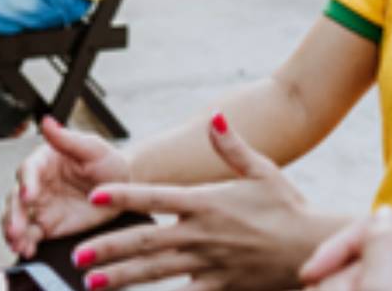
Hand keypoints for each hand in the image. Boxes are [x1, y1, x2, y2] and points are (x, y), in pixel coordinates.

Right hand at [4, 117, 133, 258]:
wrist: (124, 189)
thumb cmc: (108, 163)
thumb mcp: (92, 148)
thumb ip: (67, 139)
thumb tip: (47, 121)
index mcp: (45, 161)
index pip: (28, 170)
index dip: (26, 183)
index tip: (28, 195)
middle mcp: (38, 184)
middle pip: (15, 198)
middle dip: (13, 215)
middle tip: (15, 229)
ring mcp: (41, 207)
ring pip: (17, 218)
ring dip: (13, 232)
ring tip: (17, 243)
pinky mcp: (48, 226)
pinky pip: (31, 237)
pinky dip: (25, 244)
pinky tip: (26, 251)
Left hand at [74, 114, 334, 290]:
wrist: (313, 248)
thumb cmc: (287, 207)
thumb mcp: (262, 170)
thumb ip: (232, 146)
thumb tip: (215, 118)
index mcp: (207, 202)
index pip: (156, 198)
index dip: (124, 196)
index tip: (95, 196)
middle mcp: (202, 235)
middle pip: (146, 241)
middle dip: (109, 248)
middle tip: (78, 256)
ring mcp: (209, 265)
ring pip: (156, 273)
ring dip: (122, 278)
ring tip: (91, 284)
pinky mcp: (219, 288)